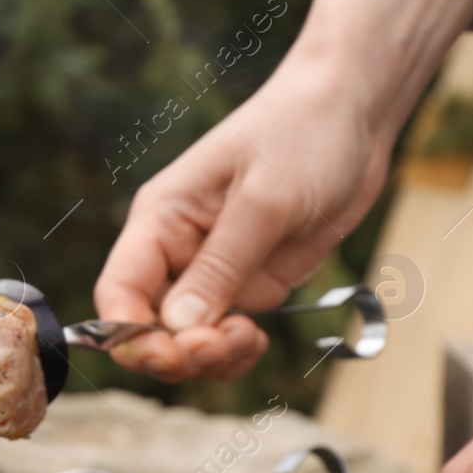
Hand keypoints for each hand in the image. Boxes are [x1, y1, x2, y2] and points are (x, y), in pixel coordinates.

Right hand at [93, 58, 391, 381]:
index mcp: (159, 221)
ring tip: (249, 340)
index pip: (118, 293)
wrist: (355, 113)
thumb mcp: (264, 200)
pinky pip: (225, 337)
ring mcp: (211, 273)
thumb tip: (178, 329)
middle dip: (179, 352)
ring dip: (211, 358)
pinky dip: (236, 351)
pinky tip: (257, 341)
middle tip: (225, 345)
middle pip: (148, 328)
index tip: (172, 354)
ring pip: (186, 341)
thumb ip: (220, 267)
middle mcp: (175, 252)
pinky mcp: (247, 284)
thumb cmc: (303, 132)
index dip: (131, 335)